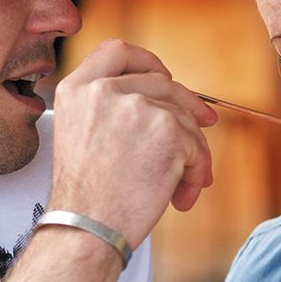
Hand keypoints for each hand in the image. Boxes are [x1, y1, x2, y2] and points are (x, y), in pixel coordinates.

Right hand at [48, 40, 216, 248]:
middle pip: (162, 83)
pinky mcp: (167, 128)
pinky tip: (181, 197)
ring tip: (179, 188)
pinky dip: (197, 173)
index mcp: (76, 89)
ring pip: (185, 119)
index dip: (146, 61)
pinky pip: (197, 146)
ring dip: (190, 154)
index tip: (164, 76)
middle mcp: (104, 90)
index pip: (117, 52)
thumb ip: (111, 111)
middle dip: (187, 105)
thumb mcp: (82, 137)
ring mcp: (137, 106)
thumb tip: (168, 104)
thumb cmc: (86, 199)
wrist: (86, 230)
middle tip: (204, 123)